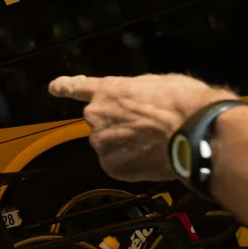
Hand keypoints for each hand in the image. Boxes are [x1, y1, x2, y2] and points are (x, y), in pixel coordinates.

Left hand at [49, 73, 234, 180]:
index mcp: (108, 90)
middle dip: (117, 125)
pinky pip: (116, 164)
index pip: (76, 87)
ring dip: (123, 145)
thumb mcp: (157, 83)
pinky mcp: (110, 165)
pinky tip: (149, 157)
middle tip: (146, 127)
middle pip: (100, 121)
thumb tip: (135, 100)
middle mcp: (96, 115)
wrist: (193, 132)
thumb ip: (134, 92)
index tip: (54, 88)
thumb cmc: (182, 103)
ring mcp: (101, 142)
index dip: (64, 87)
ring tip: (152, 143)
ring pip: (108, 144)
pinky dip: (129, 163)